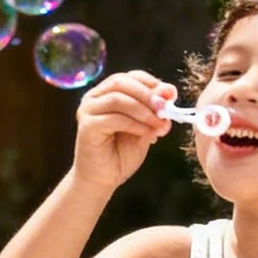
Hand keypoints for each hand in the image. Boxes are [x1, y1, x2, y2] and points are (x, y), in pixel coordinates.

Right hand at [72, 72, 173, 192]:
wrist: (103, 180)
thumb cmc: (121, 154)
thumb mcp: (144, 128)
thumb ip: (154, 110)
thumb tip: (169, 90)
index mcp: (107, 93)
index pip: (129, 77)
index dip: (151, 82)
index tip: (171, 95)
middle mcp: (94, 98)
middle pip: (121, 83)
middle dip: (148, 95)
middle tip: (165, 109)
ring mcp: (87, 111)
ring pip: (118, 99)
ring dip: (144, 111)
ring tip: (159, 125)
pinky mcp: (86, 126)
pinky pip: (114, 119)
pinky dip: (135, 124)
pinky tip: (147, 134)